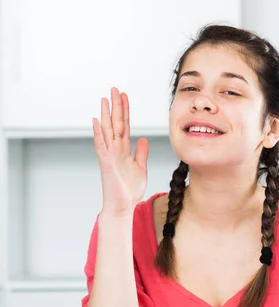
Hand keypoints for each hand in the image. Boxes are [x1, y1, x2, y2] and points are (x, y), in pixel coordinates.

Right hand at [93, 87, 148, 215]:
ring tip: (104, 99)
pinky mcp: (106, 163)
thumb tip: (143, 139)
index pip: (124, 126)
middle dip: (115, 106)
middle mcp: (115, 149)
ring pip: (106, 130)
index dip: (125, 111)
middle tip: (114, 89)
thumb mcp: (140, 167)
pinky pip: (101, 146)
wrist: (123, 206)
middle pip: (115, 123)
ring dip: (105, 115)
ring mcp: (109, 155)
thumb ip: (141, 153)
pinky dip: (98, 133)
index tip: (124, 96)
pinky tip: (96, 121)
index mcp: (124, 150)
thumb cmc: (130, 189)